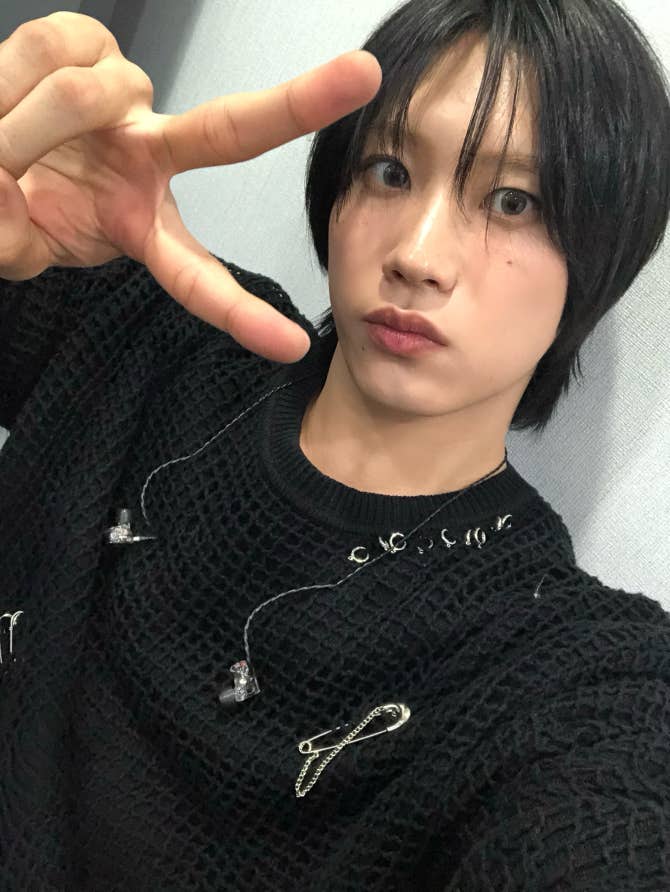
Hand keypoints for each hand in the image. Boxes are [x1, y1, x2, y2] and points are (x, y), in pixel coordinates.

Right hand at [0, 12, 381, 361]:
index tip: (292, 346)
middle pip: (227, 133)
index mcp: (139, 224)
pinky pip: (63, 47)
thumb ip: (13, 240)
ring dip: (28, 119)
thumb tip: (2, 188)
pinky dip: (18, 69)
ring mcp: (126, 103)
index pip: (196, 274)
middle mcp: (148, 159)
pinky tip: (11, 90)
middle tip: (363, 75)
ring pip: (92, 90)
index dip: (238, 313)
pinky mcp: (93, 48)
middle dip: (298, 105)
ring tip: (0, 139)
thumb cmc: (8, 201)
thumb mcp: (11, 244)